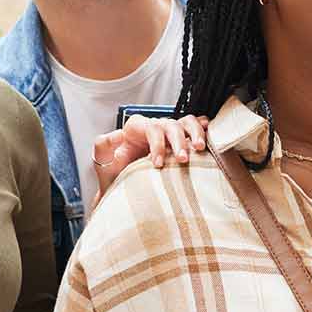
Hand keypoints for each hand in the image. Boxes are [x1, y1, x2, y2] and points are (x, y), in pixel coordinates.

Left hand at [92, 115, 208, 198]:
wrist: (125, 189)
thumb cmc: (115, 176)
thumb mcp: (103, 163)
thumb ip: (102, 147)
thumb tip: (117, 134)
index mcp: (136, 129)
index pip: (151, 128)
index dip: (157, 144)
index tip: (157, 164)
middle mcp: (154, 127)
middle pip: (171, 125)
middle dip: (178, 142)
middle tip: (183, 160)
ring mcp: (168, 133)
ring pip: (186, 122)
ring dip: (195, 134)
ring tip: (199, 149)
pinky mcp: (180, 141)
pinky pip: (194, 127)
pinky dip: (203, 128)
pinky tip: (209, 134)